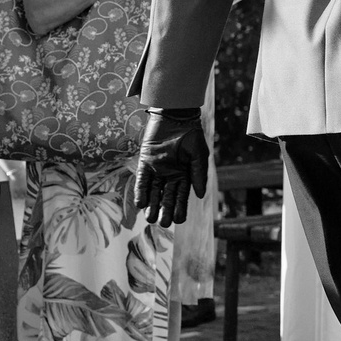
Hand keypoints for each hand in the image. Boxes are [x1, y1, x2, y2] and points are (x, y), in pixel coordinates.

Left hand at [130, 108, 209, 226]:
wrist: (175, 117)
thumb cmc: (191, 135)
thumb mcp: (199, 155)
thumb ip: (198, 174)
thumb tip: (200, 195)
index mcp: (184, 175)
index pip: (181, 196)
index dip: (180, 208)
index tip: (180, 220)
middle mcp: (169, 175)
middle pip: (166, 197)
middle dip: (165, 210)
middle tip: (163, 223)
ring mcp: (156, 170)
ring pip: (153, 192)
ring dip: (151, 205)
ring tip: (150, 219)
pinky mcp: (144, 163)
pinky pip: (142, 181)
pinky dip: (141, 192)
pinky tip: (141, 203)